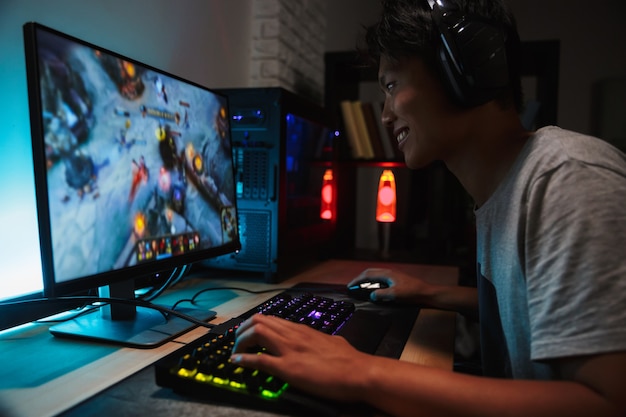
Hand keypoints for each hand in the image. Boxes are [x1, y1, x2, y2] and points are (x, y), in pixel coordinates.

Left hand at [231, 314, 371, 401]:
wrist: (359, 372)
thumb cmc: (350, 360)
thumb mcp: (330, 342)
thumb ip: (318, 340)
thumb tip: (317, 342)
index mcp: (302, 330)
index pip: (272, 319)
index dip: (255, 325)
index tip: (248, 334)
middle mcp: (294, 335)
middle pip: (259, 320)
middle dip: (243, 330)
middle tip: (239, 343)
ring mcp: (290, 350)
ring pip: (257, 332)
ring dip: (241, 342)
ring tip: (236, 352)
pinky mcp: (289, 368)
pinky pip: (261, 360)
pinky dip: (244, 360)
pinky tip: (236, 363)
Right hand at [347, 268, 436, 303]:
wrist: (425, 292)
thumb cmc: (412, 292)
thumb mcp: (395, 294)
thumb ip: (381, 294)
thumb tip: (371, 295)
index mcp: (387, 274)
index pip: (367, 275)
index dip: (357, 280)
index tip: (350, 285)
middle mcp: (388, 272)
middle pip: (370, 273)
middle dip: (360, 279)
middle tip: (353, 286)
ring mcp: (392, 275)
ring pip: (375, 275)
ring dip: (366, 281)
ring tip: (361, 288)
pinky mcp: (395, 280)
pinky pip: (380, 279)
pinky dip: (373, 283)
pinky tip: (374, 290)